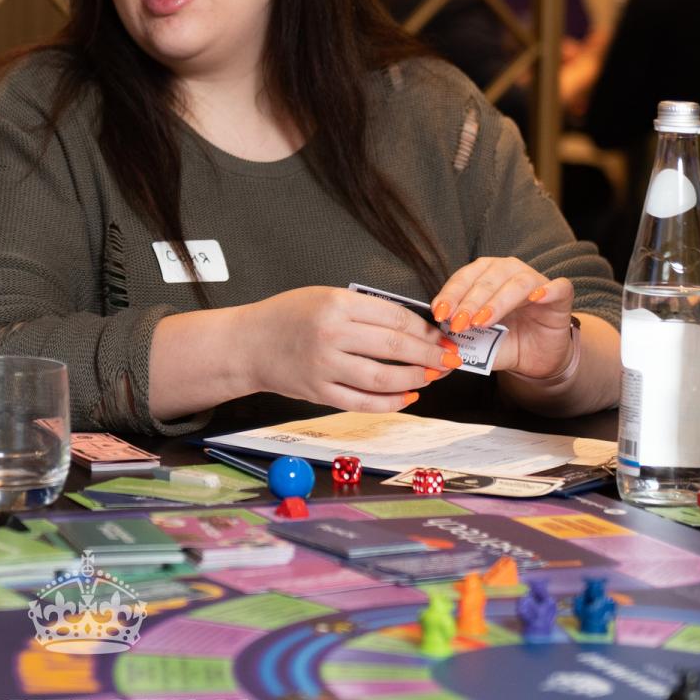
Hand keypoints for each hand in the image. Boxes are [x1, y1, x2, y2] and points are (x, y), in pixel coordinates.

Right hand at [237, 286, 457, 412]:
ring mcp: (325, 366)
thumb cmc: (287, 316)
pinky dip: (391, 403)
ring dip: (416, 379)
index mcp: (337, 305)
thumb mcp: (324, 296)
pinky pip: (363, 403)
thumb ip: (364, 309)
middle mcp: (332, 335)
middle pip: (396, 348)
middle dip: (431, 355)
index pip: (395, 318)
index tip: (442, 336)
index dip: (426, 330)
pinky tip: (408, 397)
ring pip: (383, 379)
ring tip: (432, 377)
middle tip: (450, 359)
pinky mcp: (319, 392)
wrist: (248, 344)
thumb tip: (412, 326)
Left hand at [434, 257, 576, 379]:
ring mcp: (536, 281)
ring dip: (496, 301)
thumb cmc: (504, 343)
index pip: (464, 278)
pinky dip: (547, 290)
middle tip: (458, 323)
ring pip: (516, 282)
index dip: (450, 294)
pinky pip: (558, 287)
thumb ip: (458, 341)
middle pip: (487, 279)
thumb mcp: (477, 343)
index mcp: (485, 275)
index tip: (439, 313)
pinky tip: (535, 298)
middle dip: (469, 302)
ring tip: (482, 322)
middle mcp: (509, 272)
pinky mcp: (561, 296)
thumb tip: (435, 348)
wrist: (536, 358)